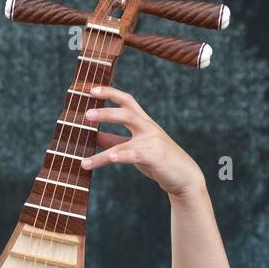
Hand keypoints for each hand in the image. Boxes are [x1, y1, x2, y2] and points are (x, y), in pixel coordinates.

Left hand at [80, 85, 205, 198]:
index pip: (128, 101)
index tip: (92, 90)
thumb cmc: (157, 160)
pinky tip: (110, 159)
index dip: (110, 93)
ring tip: (84, 162)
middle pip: (127, 114)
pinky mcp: (156, 158)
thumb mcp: (135, 147)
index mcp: (144, 123)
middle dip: (106, 113)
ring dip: (103, 155)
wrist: (184, 177)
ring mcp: (153, 142)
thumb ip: (116, 140)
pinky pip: (136, 156)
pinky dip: (122, 157)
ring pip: (124, 144)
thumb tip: (94, 135)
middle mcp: (149, 129)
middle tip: (86, 114)